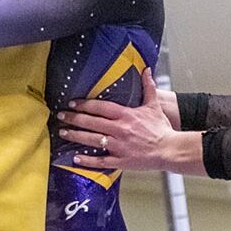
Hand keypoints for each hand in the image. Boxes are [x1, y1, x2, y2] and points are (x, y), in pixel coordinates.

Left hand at [58, 69, 175, 169]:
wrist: (170, 150)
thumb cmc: (161, 128)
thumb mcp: (154, 105)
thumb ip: (148, 87)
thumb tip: (147, 70)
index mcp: (126, 115)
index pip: (100, 107)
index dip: (84, 105)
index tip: (72, 103)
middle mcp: (119, 129)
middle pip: (92, 122)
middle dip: (74, 118)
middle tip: (60, 116)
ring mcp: (119, 146)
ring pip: (92, 140)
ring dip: (75, 136)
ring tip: (63, 132)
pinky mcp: (121, 160)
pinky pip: (100, 161)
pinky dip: (87, 160)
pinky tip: (76, 158)